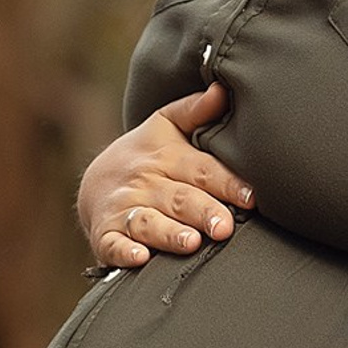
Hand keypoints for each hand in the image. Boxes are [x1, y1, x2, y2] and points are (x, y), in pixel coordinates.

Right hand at [76, 82, 254, 270]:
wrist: (97, 182)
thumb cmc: (146, 155)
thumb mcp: (166, 126)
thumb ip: (196, 111)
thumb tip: (223, 88)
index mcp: (165, 156)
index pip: (199, 169)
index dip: (226, 183)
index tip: (250, 197)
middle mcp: (144, 182)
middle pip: (177, 198)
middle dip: (201, 211)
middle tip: (224, 226)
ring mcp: (123, 209)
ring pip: (147, 222)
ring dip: (168, 233)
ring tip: (190, 242)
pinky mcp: (106, 235)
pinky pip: (113, 245)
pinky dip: (124, 253)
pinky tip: (140, 259)